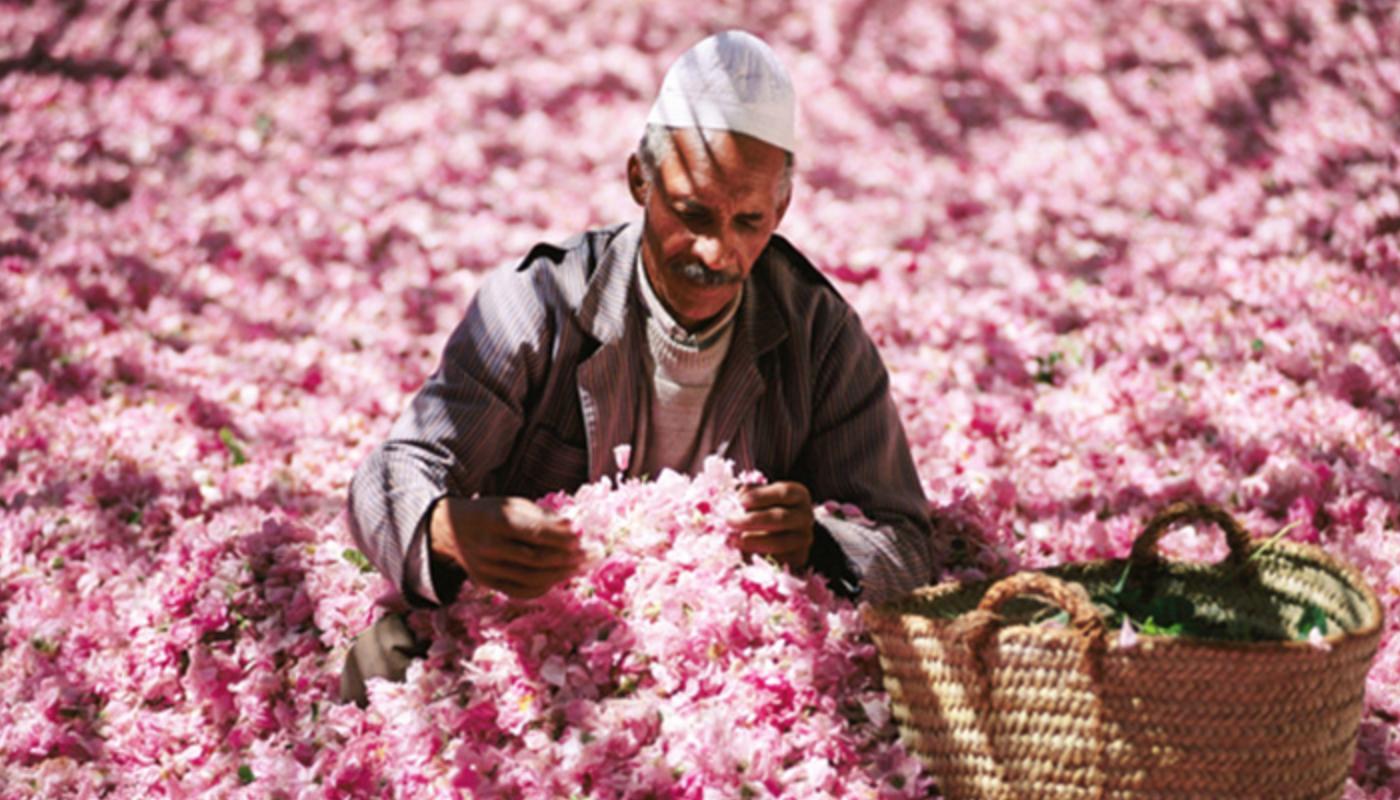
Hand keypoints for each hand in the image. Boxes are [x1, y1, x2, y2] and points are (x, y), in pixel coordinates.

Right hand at [430, 496, 584, 598]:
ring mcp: (487, 568)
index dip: (561, 536)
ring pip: (531, 577)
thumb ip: (542, 516)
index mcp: (496, 520)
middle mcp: (489, 546)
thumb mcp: (512, 504)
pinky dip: (544, 586)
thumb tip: (573, 527)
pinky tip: (560, 577)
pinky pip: (521, 590)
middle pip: (536, 558)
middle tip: (590, 554)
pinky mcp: (487, 582)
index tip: (581, 535)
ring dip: (561, 573)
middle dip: (567, 557)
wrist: (451, 530)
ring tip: (581, 566)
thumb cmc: (492, 513)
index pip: (534, 532)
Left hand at [728, 481, 814, 570]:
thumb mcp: (761, 496)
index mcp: (798, 495)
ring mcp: (804, 538)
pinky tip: (744, 555)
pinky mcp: (799, 557)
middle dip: (752, 520)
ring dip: (754, 542)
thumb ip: (750, 495)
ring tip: (733, 540)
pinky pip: (780, 560)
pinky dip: (760, 558)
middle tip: (730, 521)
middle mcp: (805, 516)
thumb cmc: (767, 508)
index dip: (761, 496)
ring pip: (780, 542)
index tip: (741, 501)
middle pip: (781, 518)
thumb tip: (738, 500)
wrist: (782, 533)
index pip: (784, 493)